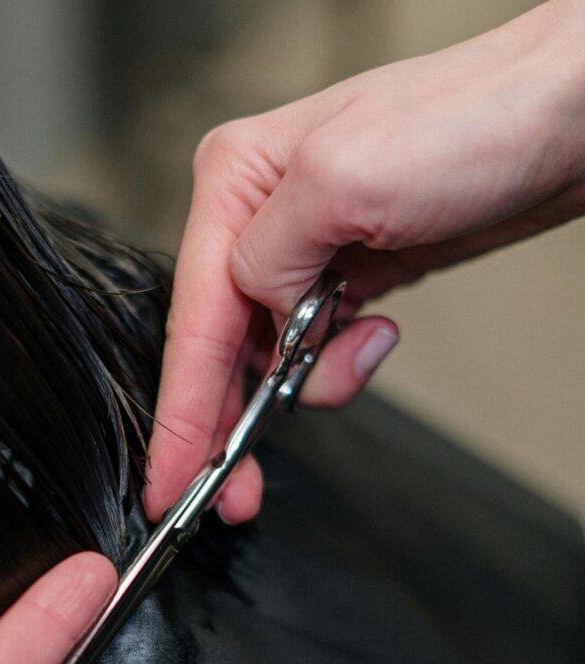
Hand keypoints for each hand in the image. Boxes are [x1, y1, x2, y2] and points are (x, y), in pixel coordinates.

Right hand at [144, 0, 584, 524]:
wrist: (567, 121)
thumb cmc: (476, 121)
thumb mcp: (347, 178)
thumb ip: (269, 255)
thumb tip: (258, 310)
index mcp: (236, 184)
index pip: (192, 321)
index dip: (180, 414)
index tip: (169, 483)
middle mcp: (259, 219)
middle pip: (219, 350)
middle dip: (228, 423)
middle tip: (234, 492)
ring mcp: (304, 251)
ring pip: (269, 357)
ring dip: (309, 381)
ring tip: (361, 350)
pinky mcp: (346, 277)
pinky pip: (314, 350)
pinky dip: (339, 365)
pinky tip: (375, 335)